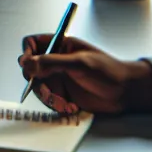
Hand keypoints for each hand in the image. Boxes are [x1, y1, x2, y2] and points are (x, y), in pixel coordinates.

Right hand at [17, 35, 151, 114]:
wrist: (125, 93)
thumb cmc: (109, 72)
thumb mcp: (80, 63)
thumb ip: (52, 62)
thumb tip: (27, 63)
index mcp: (60, 46)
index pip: (32, 44)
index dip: (27, 54)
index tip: (30, 66)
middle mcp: (56, 61)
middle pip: (31, 69)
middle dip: (37, 83)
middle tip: (48, 91)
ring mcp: (58, 78)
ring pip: (38, 87)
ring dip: (48, 97)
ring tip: (64, 102)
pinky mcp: (63, 94)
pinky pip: (48, 100)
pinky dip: (56, 106)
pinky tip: (70, 106)